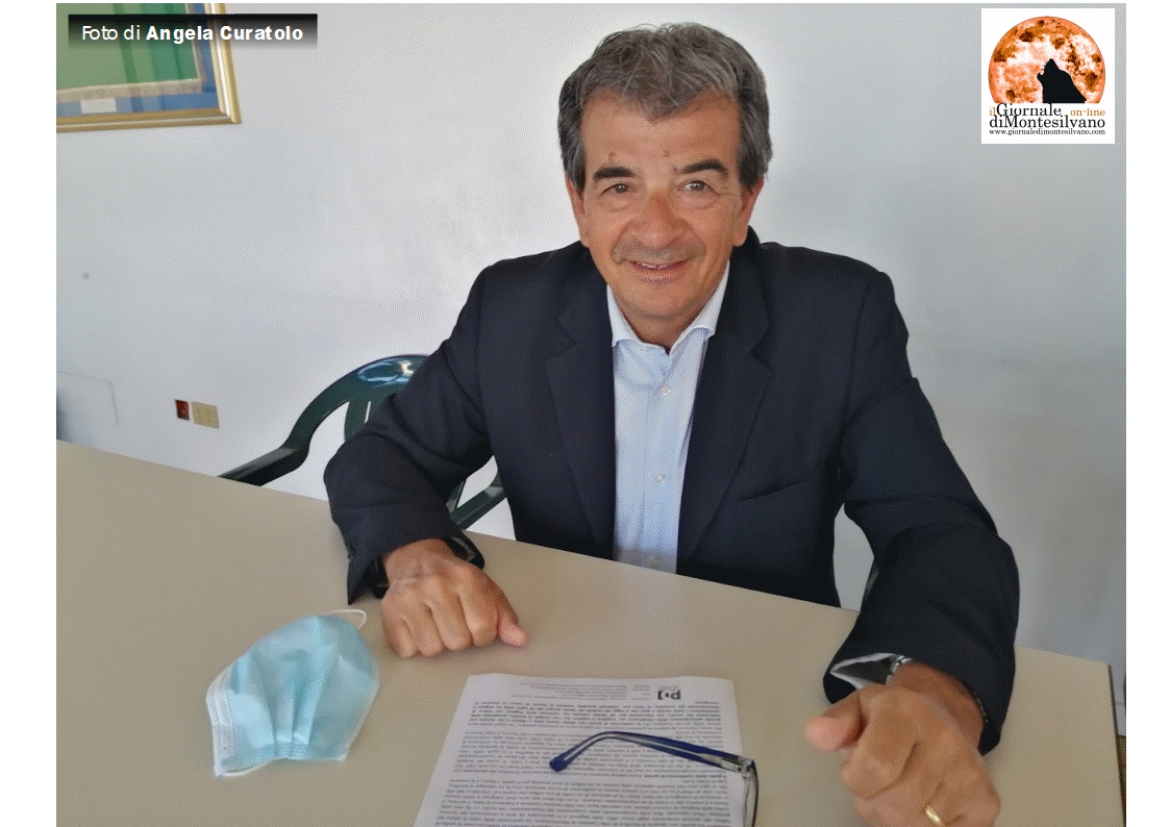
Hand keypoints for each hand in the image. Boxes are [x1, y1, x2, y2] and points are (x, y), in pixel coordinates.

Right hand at [379, 539, 528, 656]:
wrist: (416, 560)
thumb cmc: (454, 579)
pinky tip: (417, 625)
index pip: (484, 629)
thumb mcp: (486, 590)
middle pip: (458, 642)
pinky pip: (408, 651)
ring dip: (437, 642)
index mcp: (466, 579)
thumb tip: (520, 640)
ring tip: (435, 622)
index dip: (483, 635)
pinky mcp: (389, 612)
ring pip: (432, 649)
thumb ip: (505, 617)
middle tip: (453, 620)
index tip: (476, 624)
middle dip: (459, 638)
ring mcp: (409, 598)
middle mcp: (435, 585)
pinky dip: (414, 645)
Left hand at [804, 662, 998, 826]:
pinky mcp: (986, 802)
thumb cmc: (892, 717)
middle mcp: (945, 742)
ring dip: (897, 818)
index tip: (856, 769)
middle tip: (878, 784)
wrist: (945, 715)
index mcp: (908, 713)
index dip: (856, 780)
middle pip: (895, 806)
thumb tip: (816, 735)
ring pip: (917, 826)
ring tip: (899, 791)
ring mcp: (970, 775)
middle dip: (874, 803)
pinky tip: (924, 802)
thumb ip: (835, 723)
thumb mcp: (858, 708)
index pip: (875, 768)